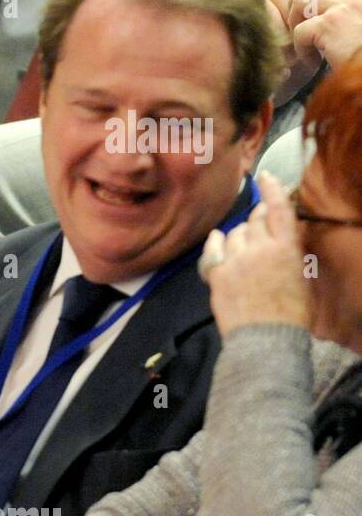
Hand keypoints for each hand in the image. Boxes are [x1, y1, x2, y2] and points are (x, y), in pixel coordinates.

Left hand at [201, 173, 309, 336]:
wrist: (265, 340)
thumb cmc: (292, 314)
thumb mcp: (301, 278)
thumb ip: (288, 253)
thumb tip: (278, 238)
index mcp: (287, 249)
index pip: (278, 210)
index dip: (271, 189)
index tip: (265, 175)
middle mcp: (260, 248)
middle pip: (255, 220)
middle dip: (258, 219)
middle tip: (261, 226)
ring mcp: (235, 260)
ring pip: (234, 233)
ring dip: (240, 236)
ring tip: (246, 250)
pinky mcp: (217, 273)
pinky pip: (213, 249)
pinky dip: (217, 243)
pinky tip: (218, 240)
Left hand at [268, 0, 361, 100]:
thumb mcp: (361, 25)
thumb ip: (351, 13)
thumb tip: (326, 13)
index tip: (313, 15)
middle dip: (296, 1)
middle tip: (301, 26)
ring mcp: (346, 6)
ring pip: (301, 0)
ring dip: (296, 24)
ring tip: (307, 44)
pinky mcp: (333, 25)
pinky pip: (300, 30)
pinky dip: (301, 49)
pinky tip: (314, 62)